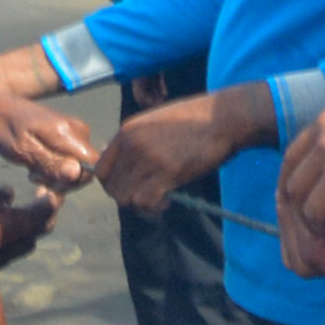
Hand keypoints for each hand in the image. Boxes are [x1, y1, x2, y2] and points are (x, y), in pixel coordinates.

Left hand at [0, 92, 95, 187]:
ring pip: (79, 166)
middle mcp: (78, 129)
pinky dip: (56, 168)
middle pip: (86, 169)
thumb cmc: (4, 129)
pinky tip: (37, 166)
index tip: (47, 180)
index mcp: (67, 131)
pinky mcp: (71, 134)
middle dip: (61, 180)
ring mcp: (76, 130)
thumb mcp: (22, 151)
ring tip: (32, 170)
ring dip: (56, 176)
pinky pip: (73, 159)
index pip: (91, 167)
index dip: (73, 181)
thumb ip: (51, 164)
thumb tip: (78, 174)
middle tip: (33, 176)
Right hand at [0, 183, 59, 279]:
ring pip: (31, 239)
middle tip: (41, 195)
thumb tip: (11, 194)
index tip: (49, 184)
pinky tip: (3, 229)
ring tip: (24, 212)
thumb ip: (3, 193)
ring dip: (32, 225)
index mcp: (27, 223)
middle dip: (46, 210)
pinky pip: (14, 248)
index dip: (53, 193)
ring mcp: (12, 255)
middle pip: (45, 225)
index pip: (51, 207)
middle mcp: (25, 242)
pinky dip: (15, 236)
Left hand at [93, 94, 244, 214]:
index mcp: (127, 130)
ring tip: (159, 199)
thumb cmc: (194, 119)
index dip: (112, 184)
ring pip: (125, 197)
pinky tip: (168, 200)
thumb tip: (114, 159)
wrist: (223, 117)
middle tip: (147, 196)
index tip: (130, 187)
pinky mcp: (167, 172)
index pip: (101, 169)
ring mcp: (148, 158)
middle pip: (111, 187)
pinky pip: (145, 201)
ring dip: (141, 204)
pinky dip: (154, 207)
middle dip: (127, 197)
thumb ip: (134, 139)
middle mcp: (132, 144)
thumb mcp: (155, 121)